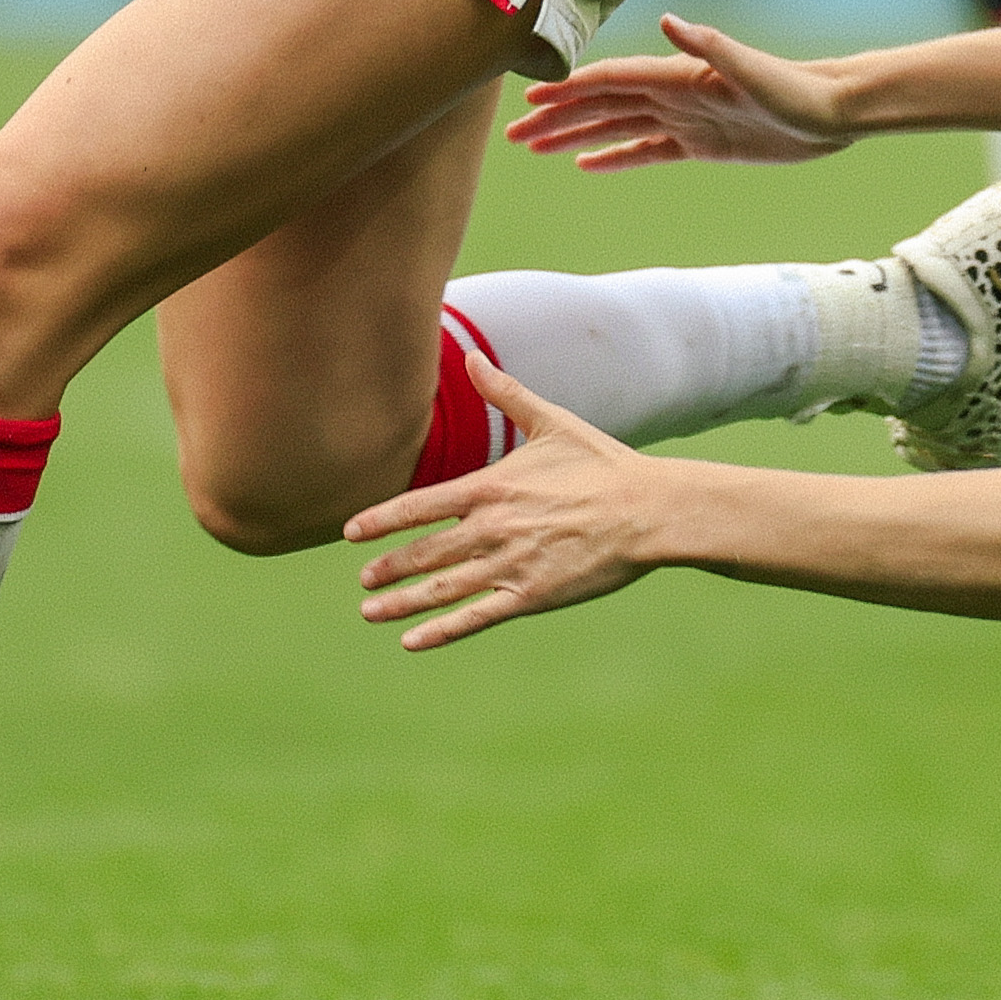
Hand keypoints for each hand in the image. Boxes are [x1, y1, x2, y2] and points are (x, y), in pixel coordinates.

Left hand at [349, 346, 675, 648]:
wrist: (649, 511)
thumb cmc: (603, 464)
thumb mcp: (551, 422)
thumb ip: (505, 393)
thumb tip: (470, 358)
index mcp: (490, 487)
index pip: (418, 507)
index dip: (380, 521)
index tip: (351, 533)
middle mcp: (491, 528)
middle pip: (423, 553)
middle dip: (387, 568)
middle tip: (365, 579)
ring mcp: (509, 565)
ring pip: (440, 589)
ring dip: (400, 602)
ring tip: (369, 611)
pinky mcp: (531, 596)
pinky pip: (475, 618)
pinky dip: (440, 632)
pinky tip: (412, 641)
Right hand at [502, 13, 853, 167]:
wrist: (833, 112)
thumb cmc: (798, 89)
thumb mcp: (755, 70)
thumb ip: (712, 46)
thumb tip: (669, 20)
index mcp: (680, 74)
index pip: (612, 79)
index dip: (569, 88)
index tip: (530, 98)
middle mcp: (675, 93)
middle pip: (602, 105)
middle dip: (556, 118)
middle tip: (513, 137)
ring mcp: (685, 118)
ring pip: (615, 127)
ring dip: (574, 137)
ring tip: (535, 150)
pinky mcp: (700, 144)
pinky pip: (645, 151)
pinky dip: (614, 157)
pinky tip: (586, 166)